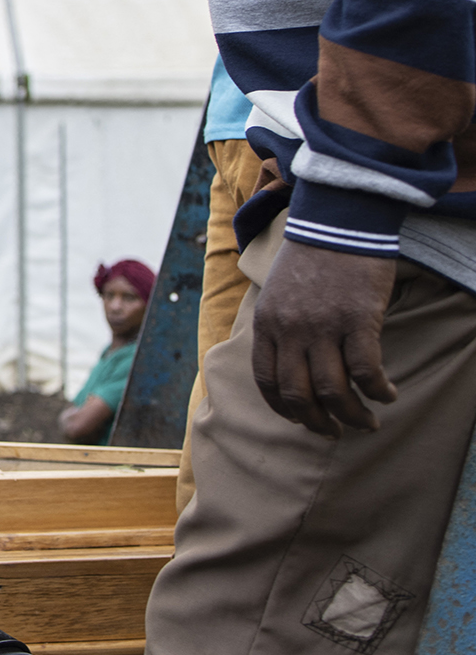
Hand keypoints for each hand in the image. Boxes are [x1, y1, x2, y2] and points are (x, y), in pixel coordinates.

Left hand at [252, 239, 397, 438]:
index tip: (301, 419)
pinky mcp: (358, 320)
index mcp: (268, 324)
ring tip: (367, 423)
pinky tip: (388, 395)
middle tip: (335, 432)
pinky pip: (366, 371)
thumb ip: (280, 327)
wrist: (338, 221)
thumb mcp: (278, 293)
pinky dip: (377, 391)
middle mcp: (290, 330)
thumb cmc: (312, 258)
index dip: (284, 408)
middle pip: (298, 394)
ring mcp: (323, 326)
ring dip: (352, 415)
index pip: (267, 381)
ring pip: (333, 390)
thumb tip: (291, 364)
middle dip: (316, 422)